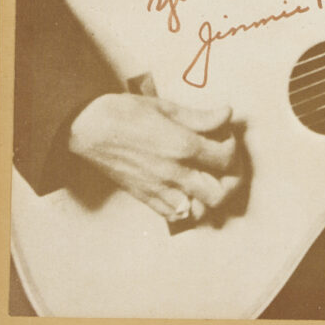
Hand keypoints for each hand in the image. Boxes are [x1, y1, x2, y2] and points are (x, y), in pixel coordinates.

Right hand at [68, 93, 242, 221]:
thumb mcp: (168, 108)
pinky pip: (176, 216)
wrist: (92, 129)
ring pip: (201, 211)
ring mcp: (160, 190)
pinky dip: (189, 208)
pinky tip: (188, 190)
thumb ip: (201, 117)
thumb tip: (226, 114)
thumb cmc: (126, 113)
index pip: (226, 157)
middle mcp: (175, 173)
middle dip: (232, 178)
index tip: (224, 136)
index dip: (232, 145)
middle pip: (221, 193)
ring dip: (211, 196)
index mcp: (182, 147)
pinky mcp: (146, 198)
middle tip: (226, 163)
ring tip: (210, 178)